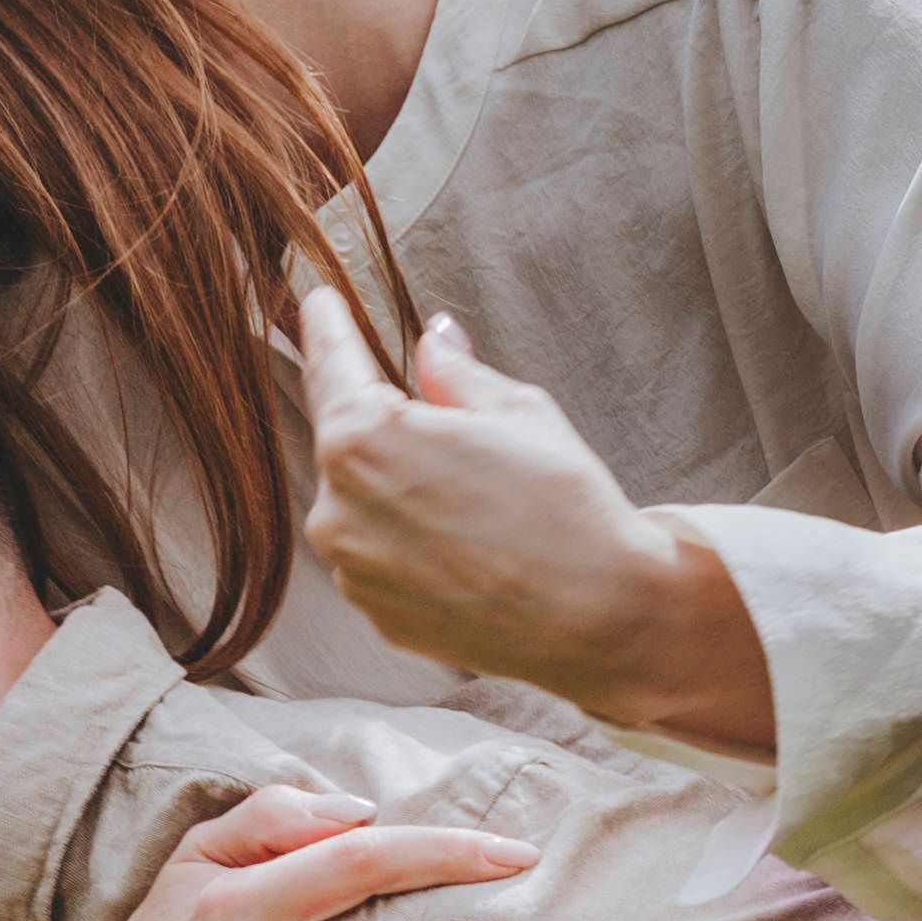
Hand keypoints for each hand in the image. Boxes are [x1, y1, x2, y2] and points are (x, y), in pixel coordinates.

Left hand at [298, 293, 778, 758]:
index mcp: (362, 439)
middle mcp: (337, 509)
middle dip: (389, 429)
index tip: (319, 302)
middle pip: (348, 444)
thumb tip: (431, 341)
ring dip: (402, 493)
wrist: (602, 618)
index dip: (326, 327)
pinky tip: (474, 549)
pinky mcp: (378, 616)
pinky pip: (383, 561)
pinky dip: (414, 546)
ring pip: (363, 508)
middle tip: (456, 433)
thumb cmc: (565, 506)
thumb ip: (454, 374)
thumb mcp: (517, 412)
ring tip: (481, 505)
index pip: (331, 365)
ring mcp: (353, 572)